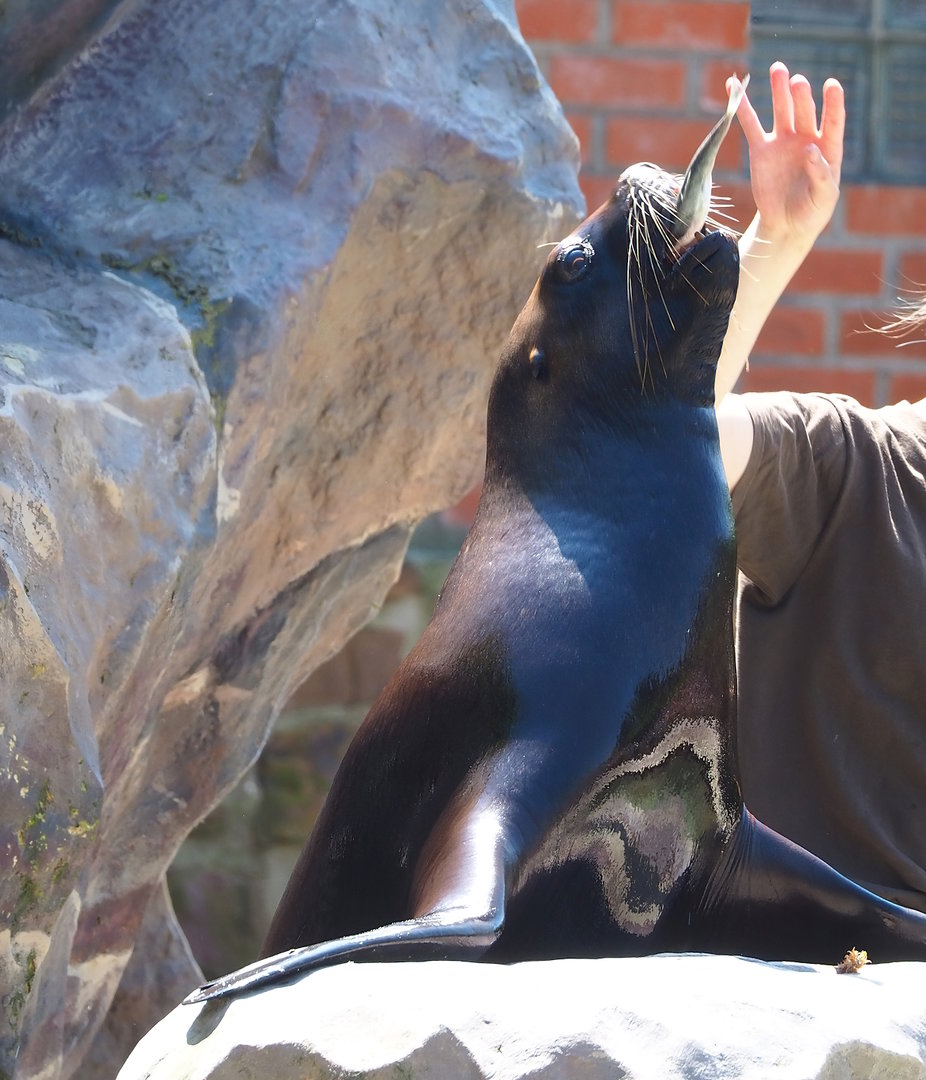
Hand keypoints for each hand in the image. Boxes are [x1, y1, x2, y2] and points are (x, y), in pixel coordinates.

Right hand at [731, 62, 844, 247]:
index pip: (833, 120)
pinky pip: (750, 125)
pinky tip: (734, 86)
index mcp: (828, 147)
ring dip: (780, 90)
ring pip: (782, 110)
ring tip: (778, 69)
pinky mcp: (760, 150)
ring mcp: (782, 141)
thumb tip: (811, 149)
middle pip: (804, 110)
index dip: (833, 103)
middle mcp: (806, 138)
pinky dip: (742, 106)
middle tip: (796, 82)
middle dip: (800, 96)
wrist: (786, 224)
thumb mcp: (824, 197)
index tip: (831, 85)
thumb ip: (821, 174)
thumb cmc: (813, 211)